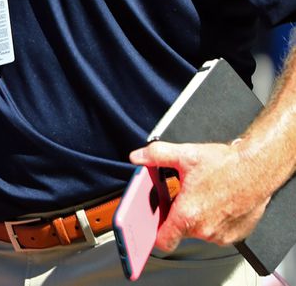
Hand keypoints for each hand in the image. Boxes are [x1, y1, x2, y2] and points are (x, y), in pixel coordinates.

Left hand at [129, 140, 270, 251]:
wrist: (258, 168)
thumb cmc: (226, 164)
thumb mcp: (184, 155)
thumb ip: (155, 155)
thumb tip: (137, 157)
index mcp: (188, 214)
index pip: (163, 240)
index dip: (153, 233)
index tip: (151, 225)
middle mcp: (204, 229)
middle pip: (180, 230)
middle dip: (177, 214)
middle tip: (181, 195)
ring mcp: (221, 234)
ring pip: (199, 231)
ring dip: (197, 217)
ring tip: (202, 196)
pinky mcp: (235, 235)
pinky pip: (217, 232)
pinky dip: (213, 220)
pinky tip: (216, 202)